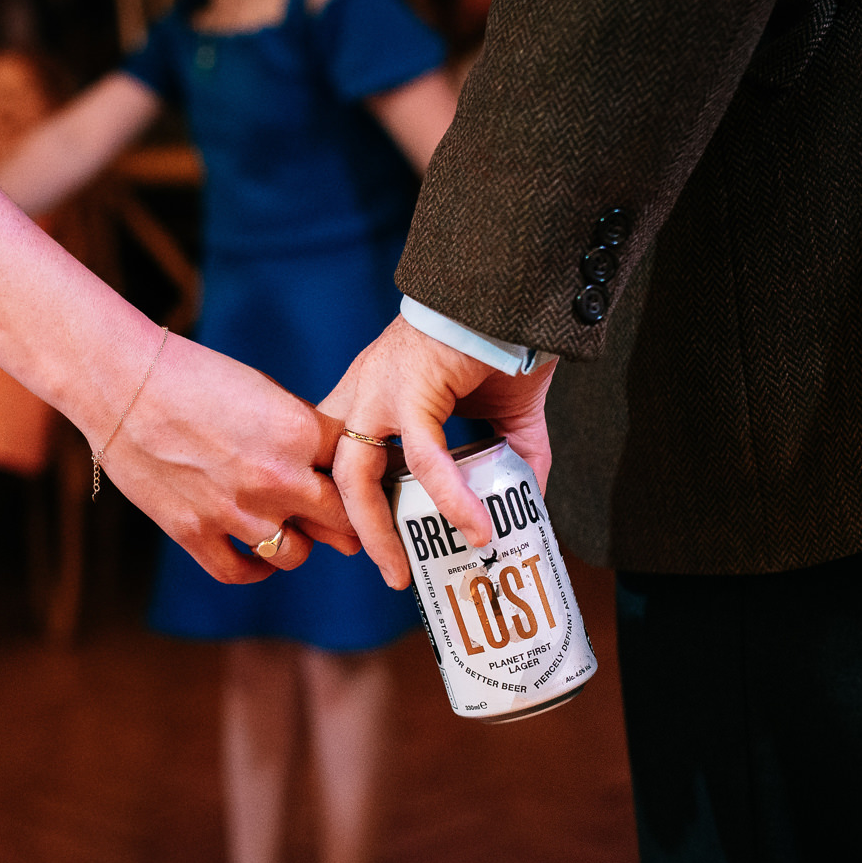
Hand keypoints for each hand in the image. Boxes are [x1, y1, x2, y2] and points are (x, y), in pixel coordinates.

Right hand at [98, 334, 360, 583]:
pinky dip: (256, 569)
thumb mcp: (265, 391)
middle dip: (348, 522)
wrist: (120, 382)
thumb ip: (304, 433)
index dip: (364, 477)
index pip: (357, 469)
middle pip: (342, 520)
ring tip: (292, 529)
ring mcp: (235, 512)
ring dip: (299, 543)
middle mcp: (277, 479)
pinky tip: (259, 557)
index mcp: (300, 433)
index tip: (366, 484)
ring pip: (296, 554)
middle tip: (348, 523)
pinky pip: (241, 571)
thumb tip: (333, 467)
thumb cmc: (193, 376)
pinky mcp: (194, 533)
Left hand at [319, 315, 554, 588]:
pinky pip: (424, 457)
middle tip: (386, 571)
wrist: (515, 291)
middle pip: (335, 474)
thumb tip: (525, 509)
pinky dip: (450, 497)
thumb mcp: (502, 414)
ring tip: (404, 570)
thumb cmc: (503, 342)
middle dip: (352, 529)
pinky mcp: (411, 389)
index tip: (366, 543)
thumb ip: (507, 460)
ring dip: (379, 529)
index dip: (345, 502)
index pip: (339, 454)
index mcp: (373, 393)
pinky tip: (477, 528)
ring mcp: (381, 390)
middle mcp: (365, 392)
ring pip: (359, 474)